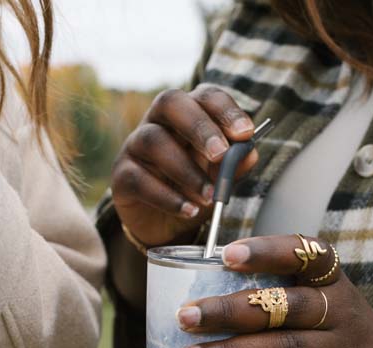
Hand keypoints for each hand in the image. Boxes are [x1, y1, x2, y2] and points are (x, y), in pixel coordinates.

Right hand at [111, 85, 258, 247]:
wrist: (166, 226)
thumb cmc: (195, 190)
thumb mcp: (220, 178)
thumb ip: (235, 165)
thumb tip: (250, 153)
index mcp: (188, 113)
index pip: (204, 95)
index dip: (225, 109)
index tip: (245, 133)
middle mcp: (158, 121)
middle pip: (170, 102)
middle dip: (199, 127)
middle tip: (220, 155)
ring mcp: (135, 146)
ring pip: (153, 141)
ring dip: (185, 169)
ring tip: (208, 197)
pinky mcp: (121, 176)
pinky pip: (139, 179)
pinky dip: (167, 197)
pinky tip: (189, 210)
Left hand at [175, 235, 372, 347]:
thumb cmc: (336, 329)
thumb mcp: (324, 297)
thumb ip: (278, 287)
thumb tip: (199, 285)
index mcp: (333, 281)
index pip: (306, 255)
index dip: (267, 252)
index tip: (227, 254)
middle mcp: (340, 313)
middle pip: (285, 307)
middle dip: (230, 310)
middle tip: (186, 315)